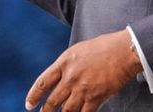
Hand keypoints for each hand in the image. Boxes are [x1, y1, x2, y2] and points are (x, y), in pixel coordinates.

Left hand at [25, 30, 142, 110]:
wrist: (123, 51)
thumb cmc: (104, 47)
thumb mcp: (78, 51)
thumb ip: (67, 65)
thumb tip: (60, 77)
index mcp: (64, 62)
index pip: (43, 83)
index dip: (33, 96)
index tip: (29, 105)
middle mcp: (70, 77)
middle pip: (52, 101)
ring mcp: (83, 89)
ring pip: (66, 111)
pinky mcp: (96, 97)